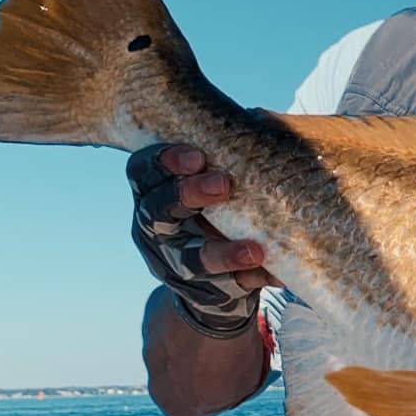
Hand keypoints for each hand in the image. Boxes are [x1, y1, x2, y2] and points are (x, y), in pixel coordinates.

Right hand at [128, 144, 274, 337]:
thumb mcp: (212, 184)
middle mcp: (154, 229)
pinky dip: (251, 279)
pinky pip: (225, 289)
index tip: (196, 155)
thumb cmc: (217, 211)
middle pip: (157, 210)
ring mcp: (174, 265)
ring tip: (255, 249)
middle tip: (224, 183)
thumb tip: (264, 120)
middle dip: (187, 194)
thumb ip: (227, 157)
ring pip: (190, 260)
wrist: (214, 283)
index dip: (163, 161)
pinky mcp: (203, 294)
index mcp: (153, 192)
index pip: (142, 171)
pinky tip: (274, 273)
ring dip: (222, 253)